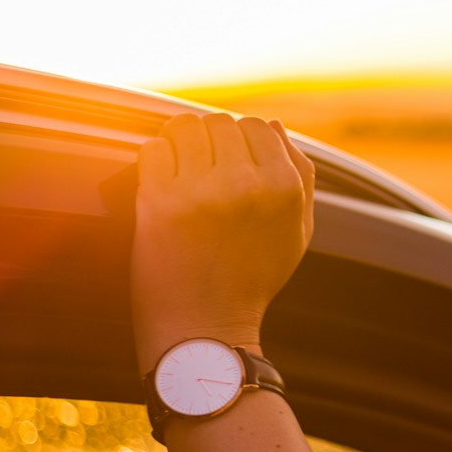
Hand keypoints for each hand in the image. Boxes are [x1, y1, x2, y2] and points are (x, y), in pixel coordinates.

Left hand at [131, 113, 315, 372]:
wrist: (205, 329)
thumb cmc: (252, 279)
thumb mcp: (297, 231)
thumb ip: (299, 175)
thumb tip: (275, 126)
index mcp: (283, 188)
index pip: (258, 126)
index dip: (241, 138)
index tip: (227, 158)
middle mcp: (245, 183)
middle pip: (218, 122)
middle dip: (208, 138)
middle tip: (200, 164)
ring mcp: (200, 191)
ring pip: (183, 127)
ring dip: (178, 142)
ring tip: (179, 166)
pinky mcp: (159, 202)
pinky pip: (152, 150)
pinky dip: (154, 159)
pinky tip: (161, 181)